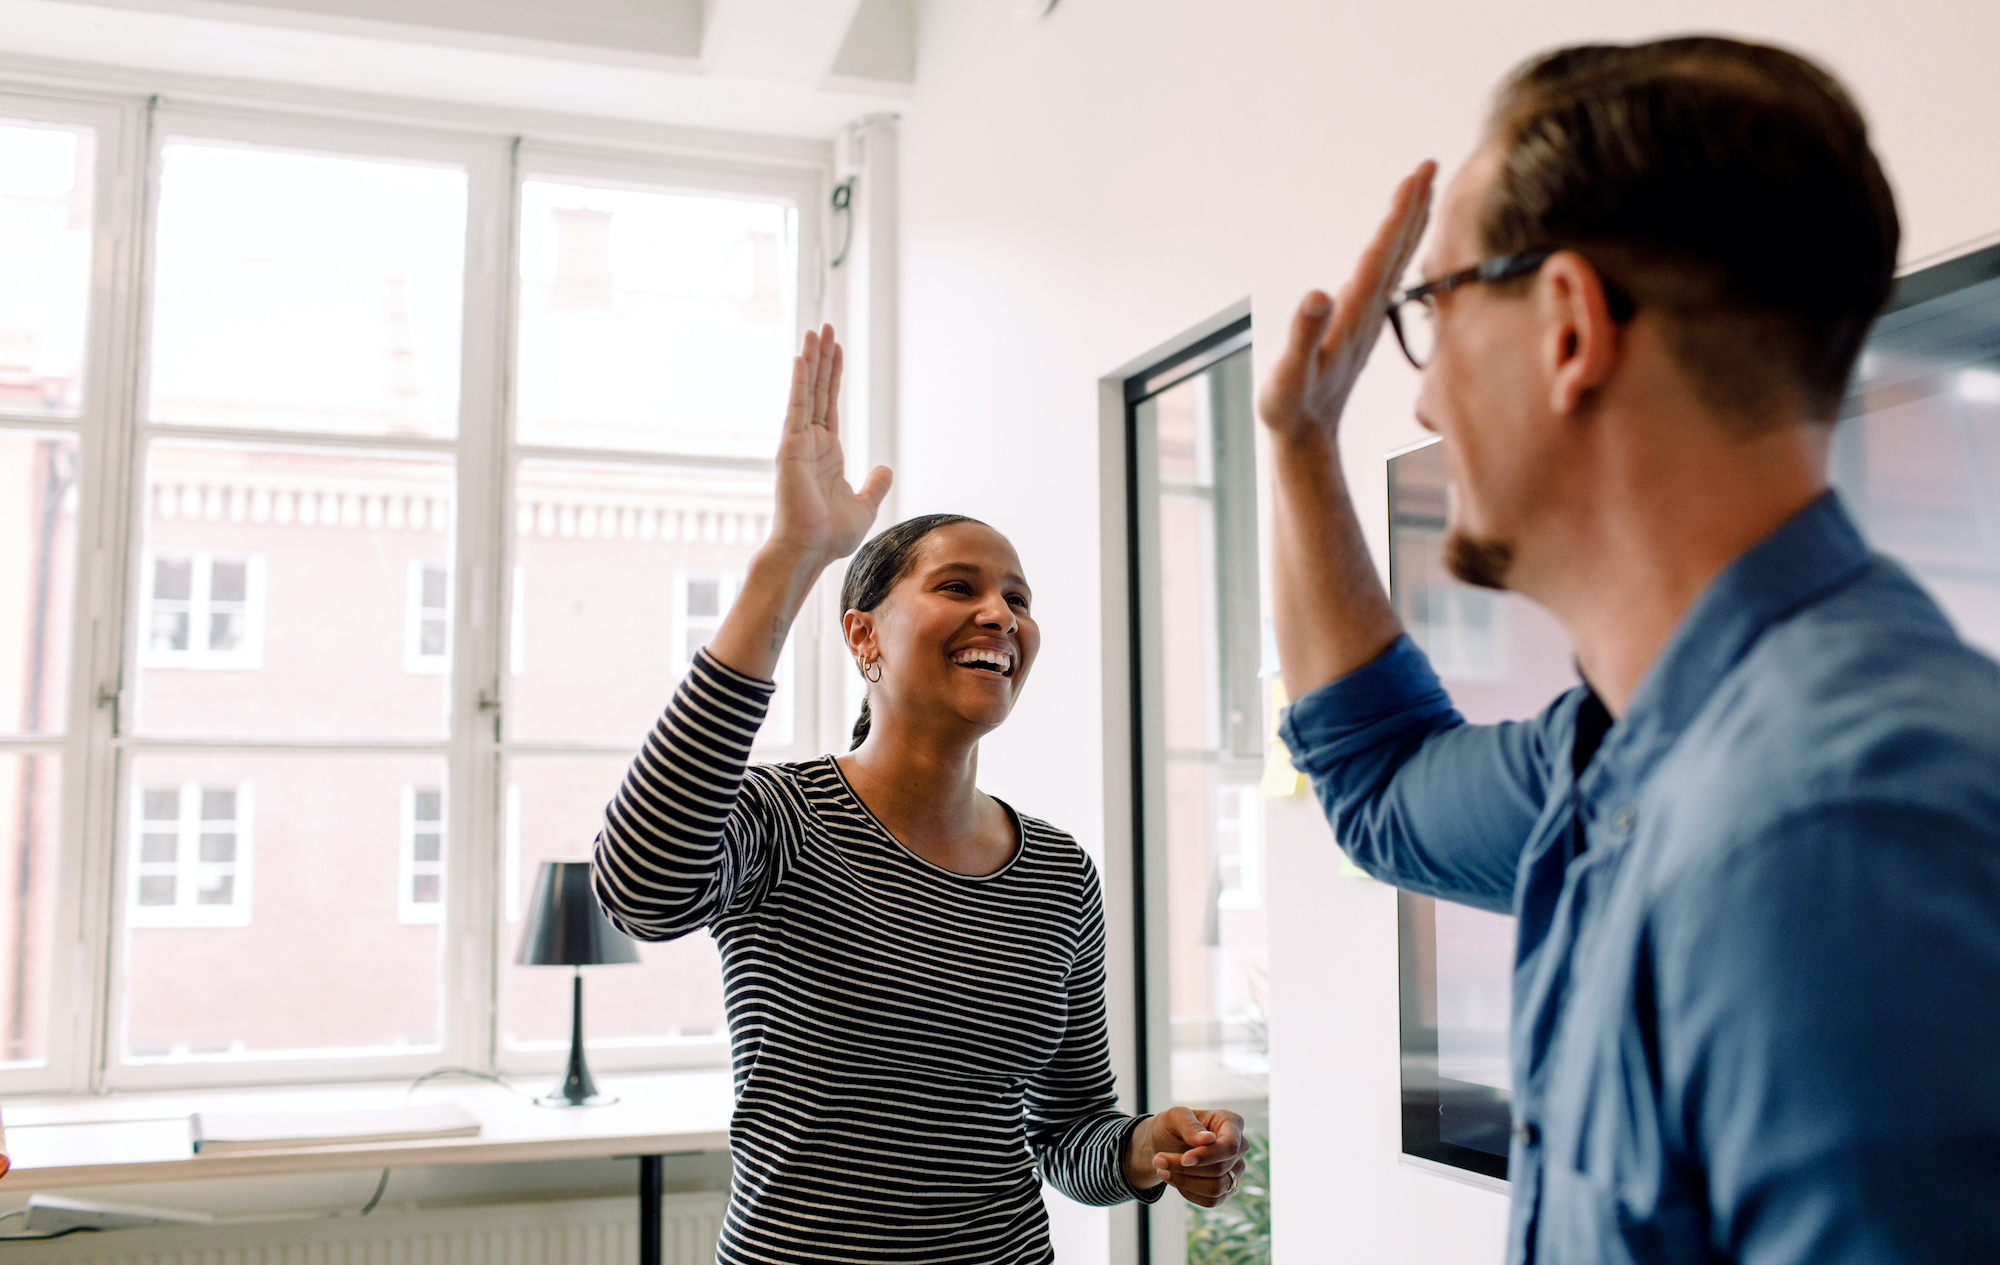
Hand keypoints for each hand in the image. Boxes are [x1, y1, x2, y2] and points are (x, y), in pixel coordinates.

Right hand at [767, 323, 892, 567]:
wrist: (810, 551)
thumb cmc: (829, 536)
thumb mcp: (864, 506)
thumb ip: (874, 485)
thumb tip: (885, 468)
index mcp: (827, 453)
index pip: (830, 404)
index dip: (834, 376)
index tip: (836, 349)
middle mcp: (810, 443)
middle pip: (819, 390)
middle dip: (824, 358)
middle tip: (826, 327)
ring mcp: (798, 443)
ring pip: (807, 392)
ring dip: (812, 361)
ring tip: (816, 330)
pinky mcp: (790, 448)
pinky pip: (797, 408)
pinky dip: (800, 383)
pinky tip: (802, 358)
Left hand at [1124, 1106, 1247, 1208]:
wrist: (1164, 1145)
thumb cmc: (1172, 1126)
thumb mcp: (1174, 1117)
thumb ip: (1189, 1125)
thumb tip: (1208, 1140)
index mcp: (1231, 1122)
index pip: (1229, 1145)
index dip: (1208, 1156)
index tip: (1184, 1159)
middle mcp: (1240, 1147)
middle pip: (1220, 1168)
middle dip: (1186, 1169)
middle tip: (1159, 1160)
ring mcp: (1236, 1170)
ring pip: (1217, 1188)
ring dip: (1185, 1182)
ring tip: (1162, 1170)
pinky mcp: (1227, 1189)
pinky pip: (1212, 1200)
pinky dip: (1189, 1193)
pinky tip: (1174, 1179)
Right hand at [1257, 162, 1434, 445]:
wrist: (1307, 438)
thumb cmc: (1291, 408)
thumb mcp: (1290, 375)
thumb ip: (1303, 334)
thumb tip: (1318, 293)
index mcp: (1353, 314)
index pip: (1383, 253)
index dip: (1400, 212)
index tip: (1418, 175)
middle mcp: (1367, 311)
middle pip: (1398, 249)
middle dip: (1413, 206)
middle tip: (1430, 164)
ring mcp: (1366, 317)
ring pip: (1396, 261)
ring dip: (1409, 223)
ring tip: (1420, 190)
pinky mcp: (1360, 324)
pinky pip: (1386, 276)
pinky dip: (1397, 248)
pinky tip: (1399, 240)